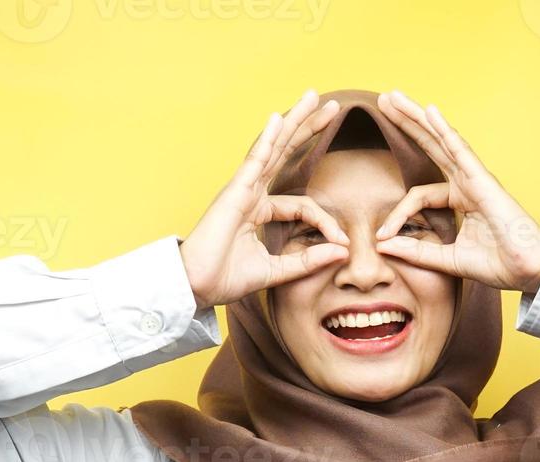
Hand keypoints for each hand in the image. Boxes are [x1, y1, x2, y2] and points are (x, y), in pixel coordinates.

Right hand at [179, 90, 350, 308]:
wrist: (197, 285)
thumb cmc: (226, 278)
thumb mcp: (277, 271)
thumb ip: (308, 261)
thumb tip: (342, 251)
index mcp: (259, 211)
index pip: (302, 206)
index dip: (325, 222)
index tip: (341, 243)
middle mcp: (252, 194)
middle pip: (286, 154)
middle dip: (308, 130)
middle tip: (332, 107)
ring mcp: (242, 189)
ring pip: (273, 148)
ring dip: (294, 122)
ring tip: (312, 97)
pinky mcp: (235, 192)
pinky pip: (254, 160)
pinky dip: (267, 139)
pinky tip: (279, 118)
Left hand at [373, 90, 539, 293]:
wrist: (528, 270)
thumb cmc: (498, 263)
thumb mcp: (446, 259)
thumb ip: (416, 251)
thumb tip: (383, 245)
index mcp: (459, 199)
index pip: (418, 196)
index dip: (398, 215)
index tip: (382, 238)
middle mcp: (466, 183)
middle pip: (429, 147)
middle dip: (407, 124)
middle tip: (385, 101)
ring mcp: (475, 177)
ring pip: (440, 140)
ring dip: (416, 117)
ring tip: (394, 96)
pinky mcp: (483, 179)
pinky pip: (460, 150)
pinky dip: (444, 130)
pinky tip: (429, 111)